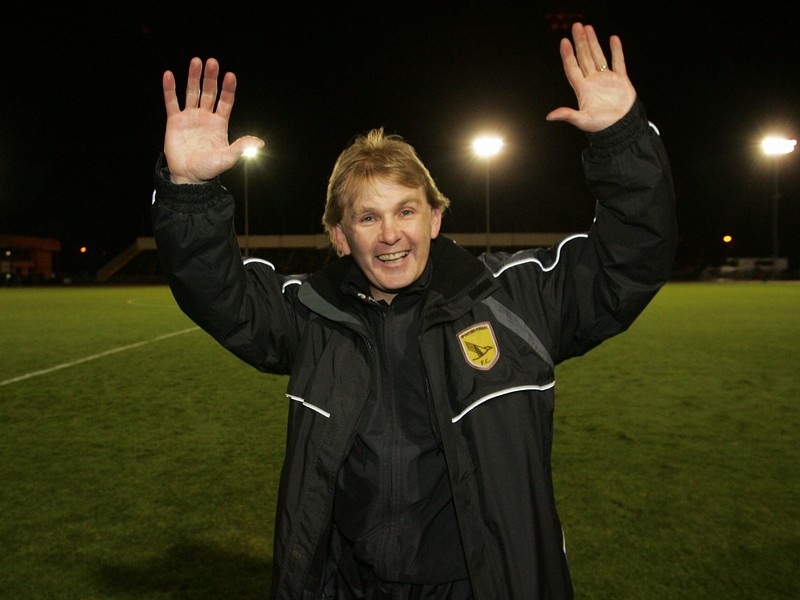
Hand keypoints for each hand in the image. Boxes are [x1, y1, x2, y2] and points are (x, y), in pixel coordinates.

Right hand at [162, 57, 264, 183]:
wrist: (189, 176)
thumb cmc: (209, 168)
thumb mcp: (228, 158)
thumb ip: (241, 148)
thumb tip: (259, 143)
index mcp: (219, 123)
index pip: (225, 101)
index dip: (228, 89)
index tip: (230, 75)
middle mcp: (205, 117)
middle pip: (209, 92)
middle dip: (211, 78)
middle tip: (212, 62)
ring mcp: (190, 117)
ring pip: (192, 93)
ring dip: (193, 77)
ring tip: (196, 61)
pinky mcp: (174, 121)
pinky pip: (171, 102)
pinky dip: (170, 89)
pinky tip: (169, 75)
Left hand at [545, 23, 636, 131]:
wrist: (622, 128)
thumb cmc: (601, 127)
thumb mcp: (582, 121)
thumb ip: (567, 115)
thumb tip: (550, 116)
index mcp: (583, 89)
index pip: (573, 68)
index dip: (568, 55)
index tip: (564, 42)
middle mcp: (593, 82)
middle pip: (584, 58)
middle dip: (580, 42)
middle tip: (576, 26)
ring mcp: (606, 80)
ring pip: (598, 56)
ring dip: (593, 43)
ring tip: (588, 28)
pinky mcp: (621, 80)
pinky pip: (618, 62)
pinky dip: (616, 51)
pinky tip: (613, 39)